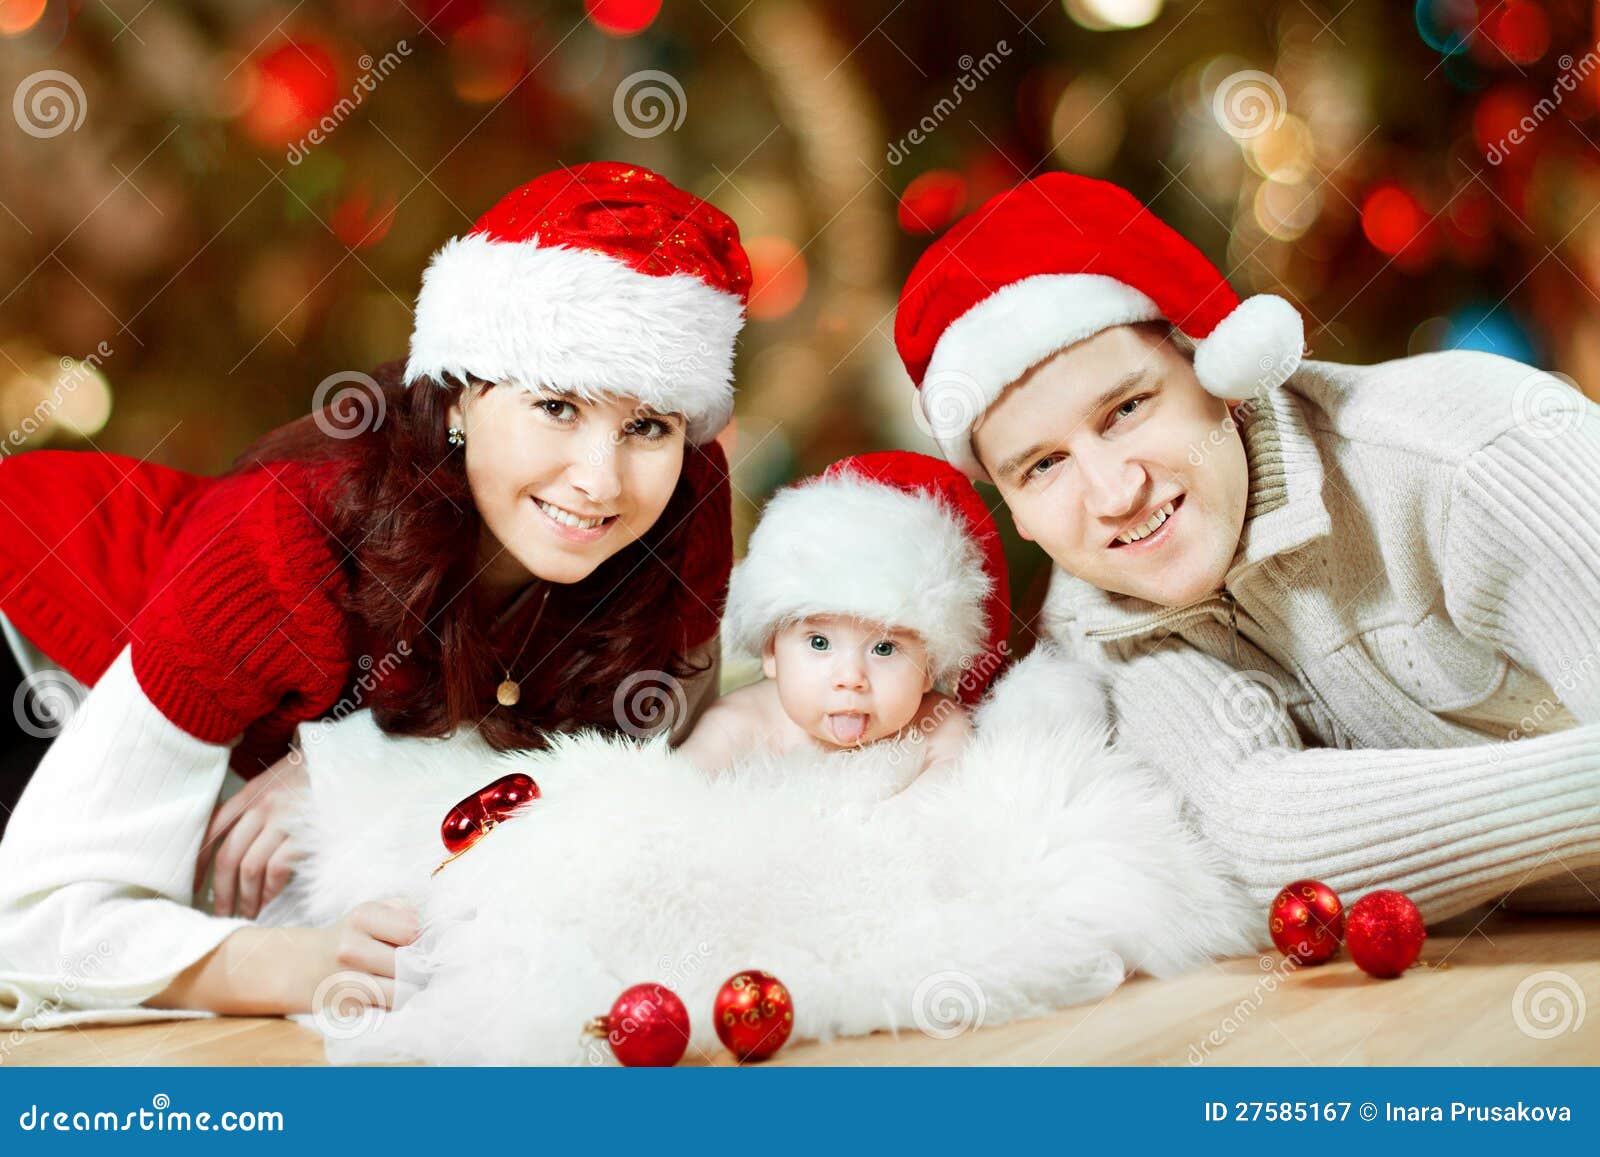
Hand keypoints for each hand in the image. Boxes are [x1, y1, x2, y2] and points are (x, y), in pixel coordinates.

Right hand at [149, 899, 423, 1016]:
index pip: (414, 930)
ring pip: (401, 994)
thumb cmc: (346, 937)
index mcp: (362, 917)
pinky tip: (386, 1000)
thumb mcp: (371, 912)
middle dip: (421, 971)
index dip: (423, 940)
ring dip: (408, 993)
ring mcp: (344, 981)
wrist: (293, 966)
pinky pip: (384, 1013)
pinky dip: (391, 1009)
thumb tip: (441, 926)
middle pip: (411, 967)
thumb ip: (406, 912)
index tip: (420, 945)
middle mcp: (350, 948)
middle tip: (420, 972)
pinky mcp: (342, 1010)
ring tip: (405, 987)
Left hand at [194, 747, 308, 918]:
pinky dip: (270, 890)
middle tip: (222, 913)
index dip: (199, 862)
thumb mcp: (280, 780)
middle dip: (221, 892)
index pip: (212, 830)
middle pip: (228, 856)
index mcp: (251, 793)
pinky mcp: (304, 833)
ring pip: (250, 868)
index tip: (194, 886)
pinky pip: (277, 869)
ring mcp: (283, 819)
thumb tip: (237, 843)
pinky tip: (271, 900)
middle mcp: (262, 806)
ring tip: (248, 913)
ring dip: (246, 897)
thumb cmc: (317, 775)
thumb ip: (258, 804)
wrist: (352, 764)